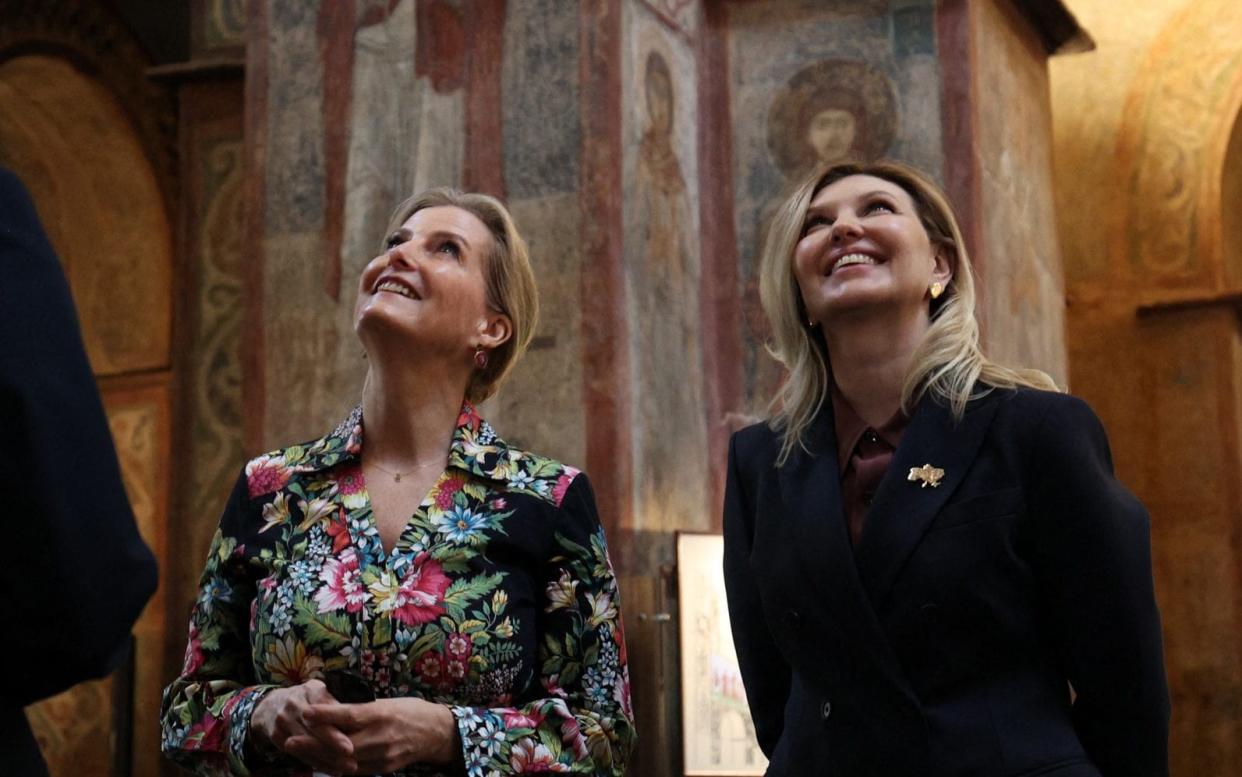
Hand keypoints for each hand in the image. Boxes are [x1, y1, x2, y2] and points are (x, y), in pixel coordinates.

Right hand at [251, 679, 356, 773]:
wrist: (272, 705)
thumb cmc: (307, 699)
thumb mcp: (320, 692)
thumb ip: (335, 703)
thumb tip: (360, 716)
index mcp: (311, 691)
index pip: (325, 709)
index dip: (336, 727)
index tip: (349, 745)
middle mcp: (295, 704)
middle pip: (314, 728)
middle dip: (332, 744)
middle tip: (350, 758)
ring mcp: (283, 720)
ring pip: (306, 744)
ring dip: (326, 758)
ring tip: (344, 767)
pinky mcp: (277, 735)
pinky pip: (297, 753)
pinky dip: (315, 762)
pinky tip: (330, 769)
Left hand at [302, 697, 460, 774]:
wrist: (436, 733)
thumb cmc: (410, 711)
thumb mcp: (386, 702)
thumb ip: (360, 708)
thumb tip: (329, 707)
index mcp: (382, 714)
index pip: (349, 715)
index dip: (325, 715)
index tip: (305, 711)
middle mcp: (382, 737)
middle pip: (341, 745)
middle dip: (313, 745)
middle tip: (290, 740)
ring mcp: (382, 756)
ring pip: (344, 763)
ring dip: (318, 759)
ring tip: (298, 752)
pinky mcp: (383, 770)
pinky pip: (354, 772)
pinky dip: (334, 767)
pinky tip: (319, 762)